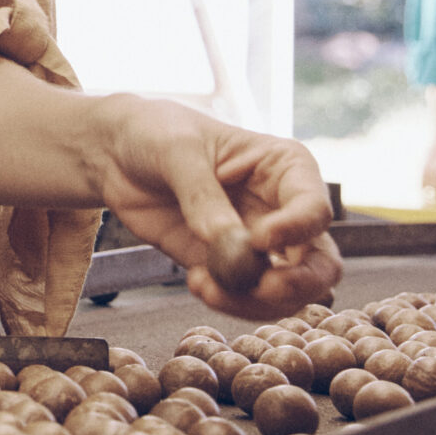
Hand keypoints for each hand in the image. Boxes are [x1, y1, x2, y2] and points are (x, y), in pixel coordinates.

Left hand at [97, 98, 342, 320]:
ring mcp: (258, 243)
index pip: (315, 209)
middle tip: (260, 288)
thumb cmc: (155, 133)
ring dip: (255, 302)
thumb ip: (202, 194)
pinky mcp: (227, 265)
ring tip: (207, 287)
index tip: (258, 239)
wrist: (115, 153)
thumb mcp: (176, 150)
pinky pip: (246, 298)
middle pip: (320, 263)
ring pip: (288, 292)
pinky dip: (228, 302)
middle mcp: (282, 209)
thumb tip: (225, 241)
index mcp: (286, 168)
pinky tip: (197, 283)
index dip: (296, 230)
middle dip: (297, 284)